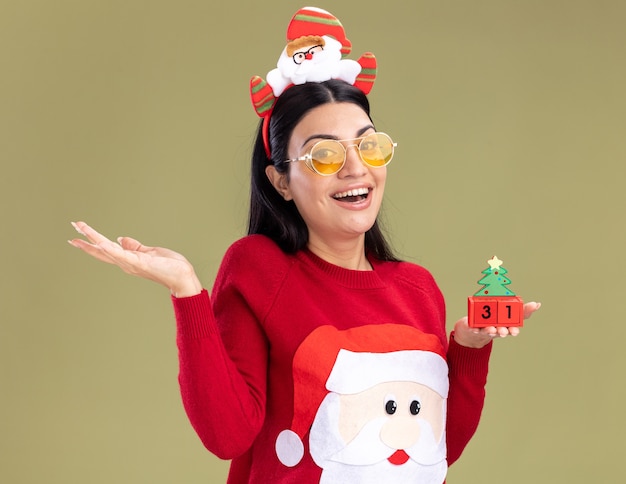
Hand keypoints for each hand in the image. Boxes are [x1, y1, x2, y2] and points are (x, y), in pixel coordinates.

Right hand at [68, 221, 201, 296]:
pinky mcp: (139, 262)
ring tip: (81, 227)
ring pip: (107, 249)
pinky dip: (110, 249)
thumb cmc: (168, 266)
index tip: (77, 235)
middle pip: (101, 250)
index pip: (105, 250)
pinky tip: (101, 243)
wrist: (181, 276)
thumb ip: (134, 246)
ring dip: (94, 238)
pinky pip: (122, 254)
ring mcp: (131, 263)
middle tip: (72, 228)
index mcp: (127, 259)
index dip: (91, 243)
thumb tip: (121, 238)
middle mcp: (125, 263)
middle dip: (86, 240)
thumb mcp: (148, 252)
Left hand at [452, 302, 540, 347]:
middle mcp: (495, 329)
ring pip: (488, 331)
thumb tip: (537, 304)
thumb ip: (522, 310)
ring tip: (491, 329)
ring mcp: (484, 329)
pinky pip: (473, 329)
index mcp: (505, 326)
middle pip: (500, 331)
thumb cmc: (494, 321)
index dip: (513, 330)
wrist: (472, 331)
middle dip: (502, 331)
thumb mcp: (508, 314)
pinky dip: (474, 329)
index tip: (514, 331)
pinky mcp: (473, 328)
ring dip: (490, 330)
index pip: (511, 328)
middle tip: (503, 331)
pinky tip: (474, 328)